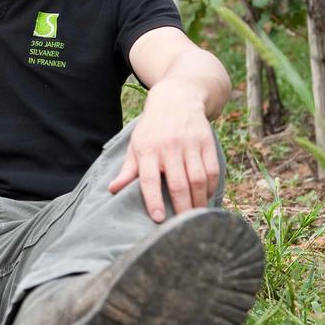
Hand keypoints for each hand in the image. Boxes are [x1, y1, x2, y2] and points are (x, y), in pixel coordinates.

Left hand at [108, 93, 219, 222]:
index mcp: (148, 149)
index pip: (149, 179)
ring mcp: (190, 144)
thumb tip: (112, 190)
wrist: (177, 98)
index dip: (153, 200)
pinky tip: (206, 197)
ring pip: (198, 179)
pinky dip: (211, 188)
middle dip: (181, 208)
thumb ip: (127, 170)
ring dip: (199, 201)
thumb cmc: (152, 129)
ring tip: (195, 217)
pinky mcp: (207, 142)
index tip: (158, 219)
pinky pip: (212, 170)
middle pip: (178, 183)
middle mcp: (169, 146)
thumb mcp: (136, 145)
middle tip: (182, 226)